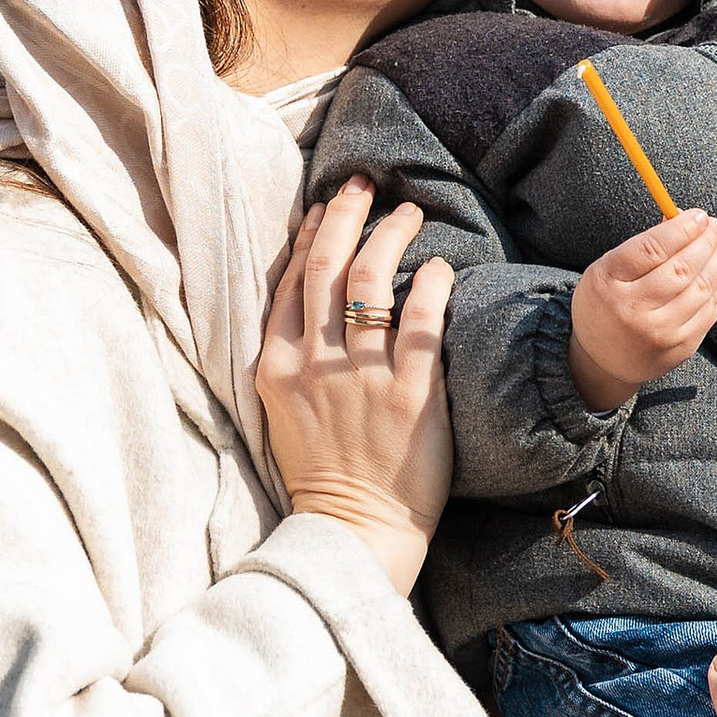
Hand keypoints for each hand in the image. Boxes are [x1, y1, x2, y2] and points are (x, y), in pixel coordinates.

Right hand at [257, 180, 452, 595]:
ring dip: (390, 236)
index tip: (328, 206)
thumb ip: (294, 355)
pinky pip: (419, 320)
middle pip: (327, 267)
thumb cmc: (324, 473)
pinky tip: (438, 266)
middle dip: (346, 215)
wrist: (352, 532)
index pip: (291, 280)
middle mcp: (315, 365)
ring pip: (372, 281)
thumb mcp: (284, 410)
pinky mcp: (410, 396)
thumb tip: (318, 301)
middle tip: (366, 184)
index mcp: (277, 367)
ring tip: (409, 214)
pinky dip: (429, 283)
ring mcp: (362, 378)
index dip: (311, 234)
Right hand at [568, 206, 716, 413]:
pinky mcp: (681, 347)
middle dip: (707, 242)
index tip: (700, 216)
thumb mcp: (609, 270)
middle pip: (681, 268)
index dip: (682, 229)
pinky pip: (711, 310)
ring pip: (702, 288)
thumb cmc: (607, 303)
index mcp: (608, 282)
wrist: (603, 360)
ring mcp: (659, 332)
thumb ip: (642, 247)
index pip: (652, 249)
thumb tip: (686, 220)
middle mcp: (632, 309)